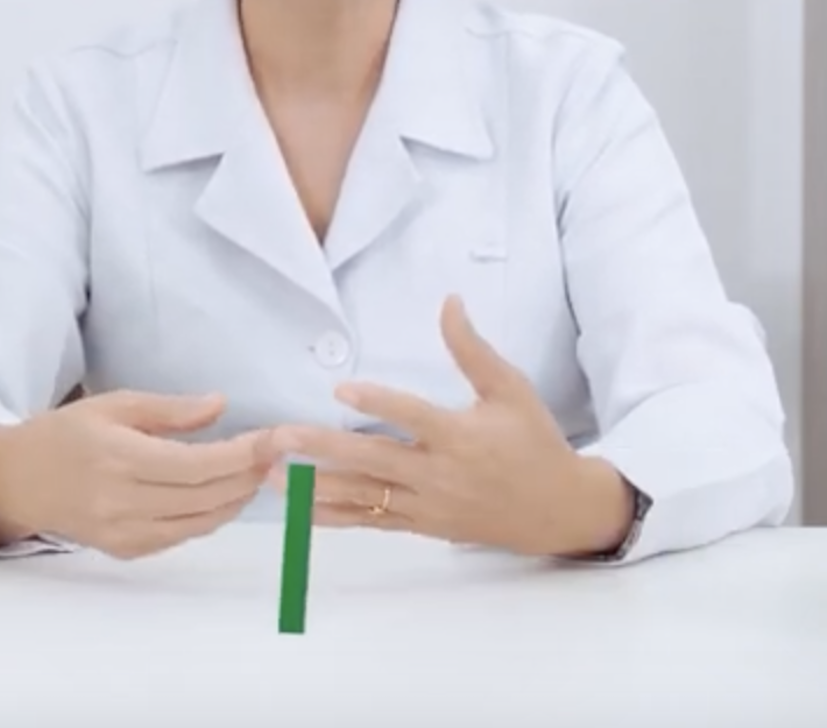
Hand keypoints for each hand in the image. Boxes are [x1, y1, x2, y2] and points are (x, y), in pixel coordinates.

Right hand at [0, 390, 277, 559]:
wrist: (15, 481)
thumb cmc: (66, 435)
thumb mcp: (114, 405)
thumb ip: (170, 410)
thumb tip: (220, 406)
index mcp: (118, 458)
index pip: (196, 466)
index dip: (242, 456)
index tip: (274, 440)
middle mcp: (120, 501)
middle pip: (204, 497)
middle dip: (248, 477)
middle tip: (276, 455)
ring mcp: (121, 532)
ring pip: (199, 522)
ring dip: (236, 500)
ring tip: (258, 474)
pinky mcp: (123, 549)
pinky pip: (180, 536)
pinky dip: (210, 518)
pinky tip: (225, 497)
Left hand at [269, 295, 634, 557]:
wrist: (554, 509)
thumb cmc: (533, 442)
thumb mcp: (511, 389)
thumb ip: (473, 349)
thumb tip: (449, 302)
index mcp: (461, 435)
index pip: (413, 417)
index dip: (378, 403)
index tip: (341, 390)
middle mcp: (439, 473)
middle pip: (373, 459)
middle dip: (321, 449)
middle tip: (280, 436)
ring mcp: (427, 504)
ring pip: (363, 494)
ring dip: (314, 486)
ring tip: (272, 475)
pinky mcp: (421, 524)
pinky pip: (371, 520)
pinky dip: (334, 515)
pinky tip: (300, 508)